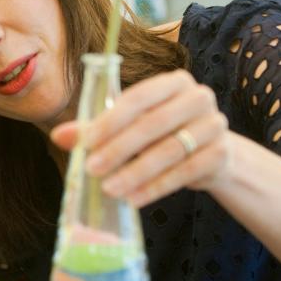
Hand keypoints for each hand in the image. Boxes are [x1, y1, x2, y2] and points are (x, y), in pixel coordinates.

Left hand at [51, 69, 232, 207]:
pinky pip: (185, 172)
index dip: (110, 121)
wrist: (212, 156)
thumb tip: (59, 137)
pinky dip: (156, 187)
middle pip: (153, 124)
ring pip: (170, 150)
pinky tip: (134, 199)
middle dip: (119, 149)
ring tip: (109, 189)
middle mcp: (198, 97)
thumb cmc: (163, 135)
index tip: (86, 143)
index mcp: (173, 82)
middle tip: (92, 170)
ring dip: (136, 172)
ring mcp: (215, 124)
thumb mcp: (131, 127)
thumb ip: (97, 129)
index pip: (138, 98)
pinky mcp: (221, 154)